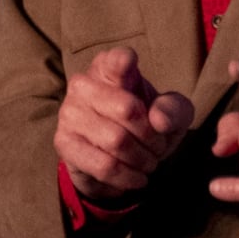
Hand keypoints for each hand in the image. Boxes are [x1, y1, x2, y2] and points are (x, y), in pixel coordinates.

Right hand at [55, 48, 194, 201]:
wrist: (118, 158)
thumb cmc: (145, 124)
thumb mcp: (171, 115)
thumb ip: (174, 110)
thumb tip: (159, 120)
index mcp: (109, 67)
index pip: (117, 59)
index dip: (125, 62)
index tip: (129, 64)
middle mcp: (83, 84)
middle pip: (128, 109)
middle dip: (152, 136)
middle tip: (158, 146)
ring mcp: (69, 113)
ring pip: (117, 140)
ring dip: (143, 159)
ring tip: (148, 162)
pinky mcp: (64, 142)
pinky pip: (104, 165)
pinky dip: (128, 176)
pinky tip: (137, 177)